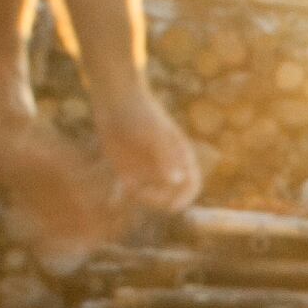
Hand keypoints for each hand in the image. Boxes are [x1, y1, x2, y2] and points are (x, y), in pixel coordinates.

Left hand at [100, 87, 203, 212]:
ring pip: (150, 197)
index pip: (191, 185)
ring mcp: (148, 170)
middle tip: (141, 193)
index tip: (173, 206)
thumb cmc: (141, 114)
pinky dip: (126, 195)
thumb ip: (166, 158)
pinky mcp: (128, 171)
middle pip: (170, 196)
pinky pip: (131, 191)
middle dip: (159, 201)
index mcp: (180, 157)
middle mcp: (166, 167)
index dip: (185, 198)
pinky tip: (117, 193)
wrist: (117, 101)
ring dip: (141, 199)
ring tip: (127, 186)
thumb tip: (177, 181)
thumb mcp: (154, 135)